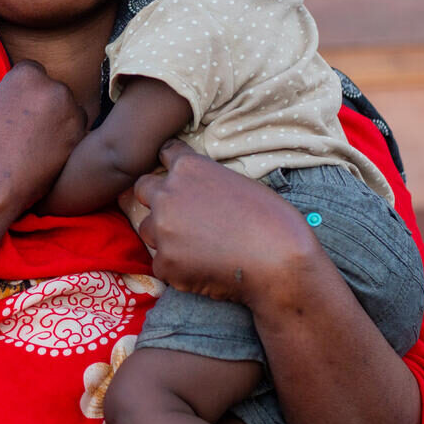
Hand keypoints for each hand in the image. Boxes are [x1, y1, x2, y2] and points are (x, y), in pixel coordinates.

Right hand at [0, 60, 86, 220]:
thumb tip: (2, 85)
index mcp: (26, 75)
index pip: (33, 71)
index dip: (24, 91)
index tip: (18, 107)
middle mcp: (53, 88)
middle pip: (54, 90)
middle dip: (44, 105)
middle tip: (27, 129)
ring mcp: (70, 114)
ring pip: (70, 111)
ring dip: (59, 122)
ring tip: (36, 145)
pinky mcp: (79, 140)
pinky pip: (76, 134)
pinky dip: (65, 142)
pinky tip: (46, 156)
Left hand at [127, 140, 321, 306]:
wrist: (280, 263)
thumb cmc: (272, 221)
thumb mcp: (237, 183)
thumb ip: (206, 181)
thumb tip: (194, 190)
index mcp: (188, 168)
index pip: (166, 153)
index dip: (173, 164)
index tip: (179, 175)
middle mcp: (167, 194)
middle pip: (143, 189)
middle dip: (157, 198)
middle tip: (180, 214)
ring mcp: (161, 230)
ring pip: (148, 229)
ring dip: (165, 236)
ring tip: (198, 248)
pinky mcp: (164, 263)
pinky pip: (162, 263)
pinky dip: (178, 267)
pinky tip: (205, 270)